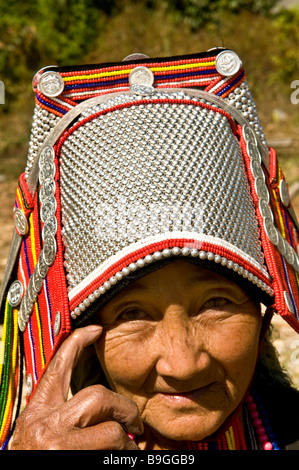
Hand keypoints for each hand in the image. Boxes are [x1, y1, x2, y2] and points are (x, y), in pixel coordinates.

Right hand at [11, 325, 142, 449]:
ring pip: (112, 434)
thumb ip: (62, 411)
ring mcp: (58, 448)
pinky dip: (124, 458)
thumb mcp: (38, 430)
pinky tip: (120, 459)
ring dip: (127, 445)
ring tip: (126, 451)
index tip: (96, 330)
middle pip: (98, 398)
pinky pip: (114, 456)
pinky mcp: (70, 463)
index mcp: (38, 412)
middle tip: (134, 423)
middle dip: (125, 409)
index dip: (77, 344)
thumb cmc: (34, 455)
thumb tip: (102, 402)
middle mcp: (46, 427)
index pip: (58, 368)